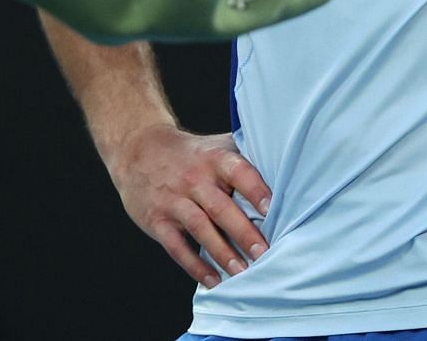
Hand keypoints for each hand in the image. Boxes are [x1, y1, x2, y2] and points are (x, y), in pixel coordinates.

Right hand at [110, 123, 272, 287]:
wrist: (138, 149)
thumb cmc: (189, 153)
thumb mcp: (215, 145)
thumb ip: (244, 156)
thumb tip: (287, 172)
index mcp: (213, 158)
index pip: (238, 172)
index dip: (256, 190)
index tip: (273, 210)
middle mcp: (193, 178)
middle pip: (221, 207)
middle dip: (244, 233)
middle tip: (264, 254)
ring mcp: (173, 200)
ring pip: (200, 228)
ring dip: (222, 253)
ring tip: (242, 273)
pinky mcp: (157, 219)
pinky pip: (176, 246)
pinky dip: (195, 266)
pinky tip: (213, 281)